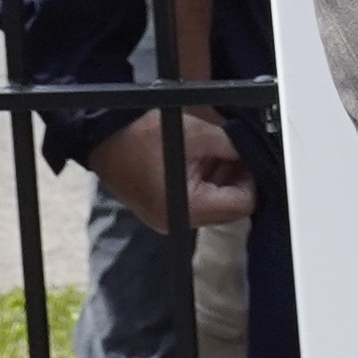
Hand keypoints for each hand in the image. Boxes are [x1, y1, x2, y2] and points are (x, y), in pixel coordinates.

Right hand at [79, 109, 255, 231]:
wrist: (100, 135)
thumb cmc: (142, 134)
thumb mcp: (199, 134)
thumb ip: (235, 147)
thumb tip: (258, 154)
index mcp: (187, 208)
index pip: (242, 204)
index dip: (251, 179)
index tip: (247, 159)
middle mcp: (177, 222)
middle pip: (230, 209)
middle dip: (237, 181)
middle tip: (233, 155)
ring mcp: (168, 220)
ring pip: (215, 207)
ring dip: (221, 181)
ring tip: (212, 155)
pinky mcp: (163, 212)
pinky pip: (197, 203)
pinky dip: (205, 184)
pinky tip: (199, 162)